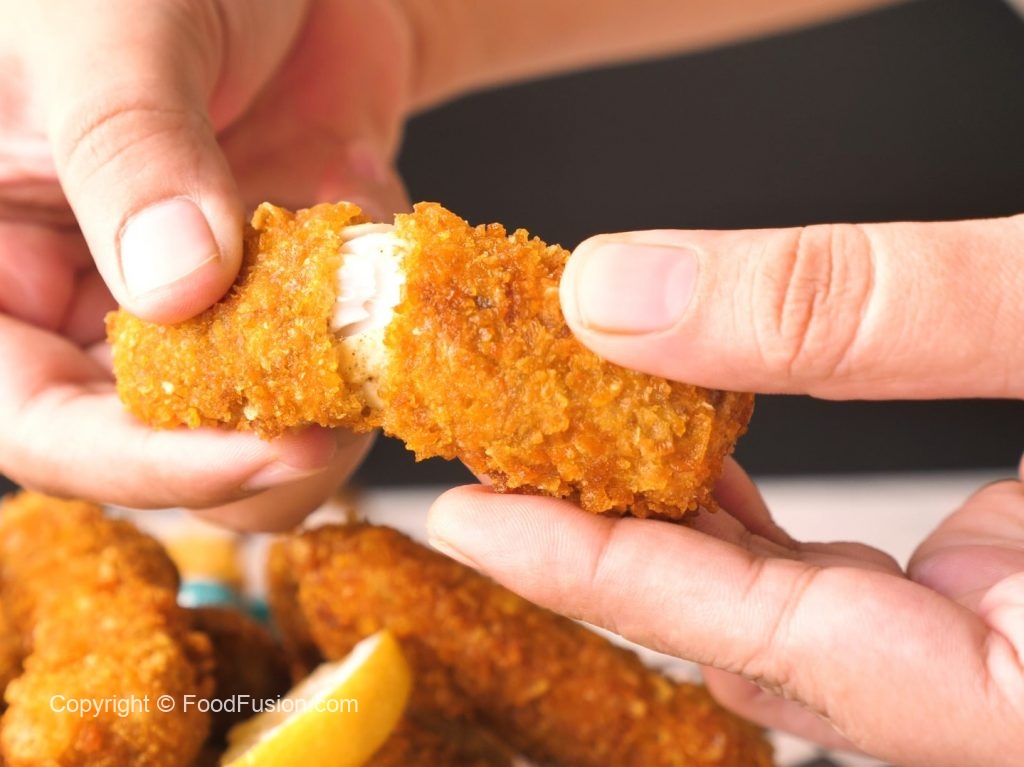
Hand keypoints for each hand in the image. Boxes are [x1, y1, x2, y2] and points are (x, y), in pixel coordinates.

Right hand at [0, 0, 414, 527]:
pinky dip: (371, 335)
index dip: (149, 462)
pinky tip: (375, 234)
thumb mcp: (109, 25)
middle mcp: (84, 306)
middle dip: (266, 444)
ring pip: (256, 428)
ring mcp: (191, 311)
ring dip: (332, 399)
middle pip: (160, 449)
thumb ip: (127, 147)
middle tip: (351, 407)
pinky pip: (331, 365)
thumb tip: (177, 289)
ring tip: (372, 318)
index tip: (271, 452)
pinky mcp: (277, 300)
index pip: (39, 423)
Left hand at [428, 214, 1023, 765]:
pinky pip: (838, 582)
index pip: (755, 639)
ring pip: (787, 614)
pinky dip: (754, 519)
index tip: (468, 516)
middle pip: (748, 638)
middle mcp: (998, 698)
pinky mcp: (998, 600)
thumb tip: (634, 295)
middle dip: (612, 541)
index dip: (594, 573)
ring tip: (583, 436)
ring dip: (678, 523)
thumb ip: (861, 311)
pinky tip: (705, 449)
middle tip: (504, 455)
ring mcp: (996, 651)